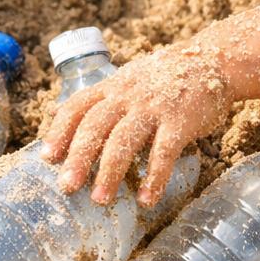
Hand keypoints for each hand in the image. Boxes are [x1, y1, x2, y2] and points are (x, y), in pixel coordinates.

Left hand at [40, 43, 230, 206]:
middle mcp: (128, 95)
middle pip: (96, 125)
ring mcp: (154, 107)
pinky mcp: (180, 121)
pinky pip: (164, 151)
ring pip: (124, 140)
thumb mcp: (125, 80)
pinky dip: (154, 177)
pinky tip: (147, 199)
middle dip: (79, 157)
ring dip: (110, 172)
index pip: (77, 106)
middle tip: (66, 186)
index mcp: (112, 87)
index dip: (60, 131)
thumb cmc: (164, 77)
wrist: (212, 61)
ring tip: (100, 200)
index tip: (47, 157)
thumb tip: (53, 111)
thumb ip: (94, 98)